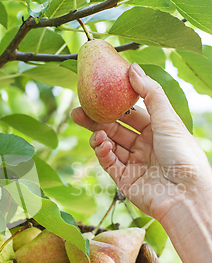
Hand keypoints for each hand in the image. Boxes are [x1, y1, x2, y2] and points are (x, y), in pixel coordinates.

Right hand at [72, 62, 211, 223]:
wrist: (185, 195)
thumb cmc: (183, 154)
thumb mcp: (168, 118)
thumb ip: (149, 92)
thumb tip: (132, 67)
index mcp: (158, 130)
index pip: (131, 113)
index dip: (115, 104)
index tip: (98, 93)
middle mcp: (145, 146)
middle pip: (116, 129)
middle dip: (96, 120)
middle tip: (77, 110)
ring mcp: (134, 164)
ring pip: (110, 146)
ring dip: (99, 137)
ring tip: (94, 131)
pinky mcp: (125, 180)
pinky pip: (109, 163)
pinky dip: (103, 153)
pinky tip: (101, 145)